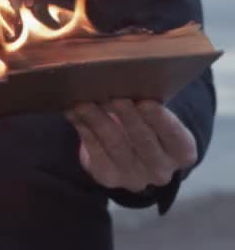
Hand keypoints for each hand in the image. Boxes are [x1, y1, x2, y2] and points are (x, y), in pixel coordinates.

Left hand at [65, 99, 197, 192]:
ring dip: (97, 120)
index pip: (174, 135)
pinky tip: (72, 112)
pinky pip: (94, 151)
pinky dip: (82, 129)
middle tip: (113, 96)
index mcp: (182, 151)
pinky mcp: (107, 177)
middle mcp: (161, 169)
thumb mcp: (156, 115)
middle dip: (126, 117)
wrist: (131, 154)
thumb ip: (148, 102)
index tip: (145, 100)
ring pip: (114, 145)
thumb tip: (127, 77)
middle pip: (143, 140)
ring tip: (84, 102)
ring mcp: (134, 177)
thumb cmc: (147, 123)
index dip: (159, 119)